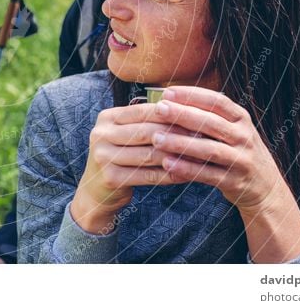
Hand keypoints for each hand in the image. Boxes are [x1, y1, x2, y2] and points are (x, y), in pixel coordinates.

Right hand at [71, 105, 196, 233]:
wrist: (96, 190)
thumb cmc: (120, 157)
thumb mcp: (126, 134)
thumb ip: (147, 122)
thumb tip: (186, 110)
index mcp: (107, 118)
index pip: (143, 110)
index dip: (170, 113)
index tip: (196, 115)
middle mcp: (101, 134)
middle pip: (147, 131)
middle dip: (176, 133)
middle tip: (203, 136)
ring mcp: (103, 156)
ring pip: (149, 154)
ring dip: (177, 155)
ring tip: (199, 155)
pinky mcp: (110, 178)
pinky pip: (148, 175)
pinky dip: (169, 174)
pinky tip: (186, 174)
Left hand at [149, 86, 291, 215]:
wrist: (266, 187)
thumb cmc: (239, 151)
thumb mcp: (233, 130)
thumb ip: (210, 117)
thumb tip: (172, 101)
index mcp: (241, 119)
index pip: (217, 101)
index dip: (192, 95)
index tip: (168, 92)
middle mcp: (244, 137)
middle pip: (212, 122)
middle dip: (183, 114)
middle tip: (159, 109)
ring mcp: (241, 160)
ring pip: (209, 149)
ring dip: (181, 143)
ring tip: (157, 138)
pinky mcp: (234, 182)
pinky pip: (207, 174)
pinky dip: (187, 169)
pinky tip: (167, 164)